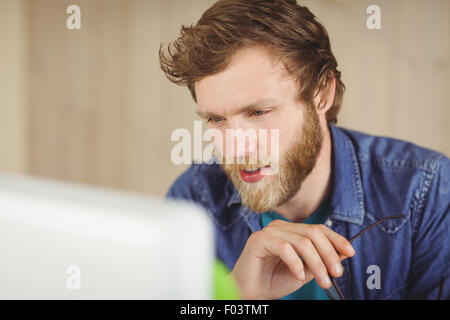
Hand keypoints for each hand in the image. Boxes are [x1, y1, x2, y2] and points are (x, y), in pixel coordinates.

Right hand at [230, 220, 354, 298]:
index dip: (336, 239)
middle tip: (337, 273)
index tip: (350, 252)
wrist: (250, 293)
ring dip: (316, 263)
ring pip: (302, 241)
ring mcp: (269, 231)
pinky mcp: (259, 239)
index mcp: (290, 231)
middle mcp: (280, 227)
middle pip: (313, 233)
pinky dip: (296, 263)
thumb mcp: (304, 271)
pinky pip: (285, 248)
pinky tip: (299, 276)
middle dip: (329, 254)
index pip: (318, 229)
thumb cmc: (273, 281)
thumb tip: (344, 252)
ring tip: (322, 280)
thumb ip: (320, 260)